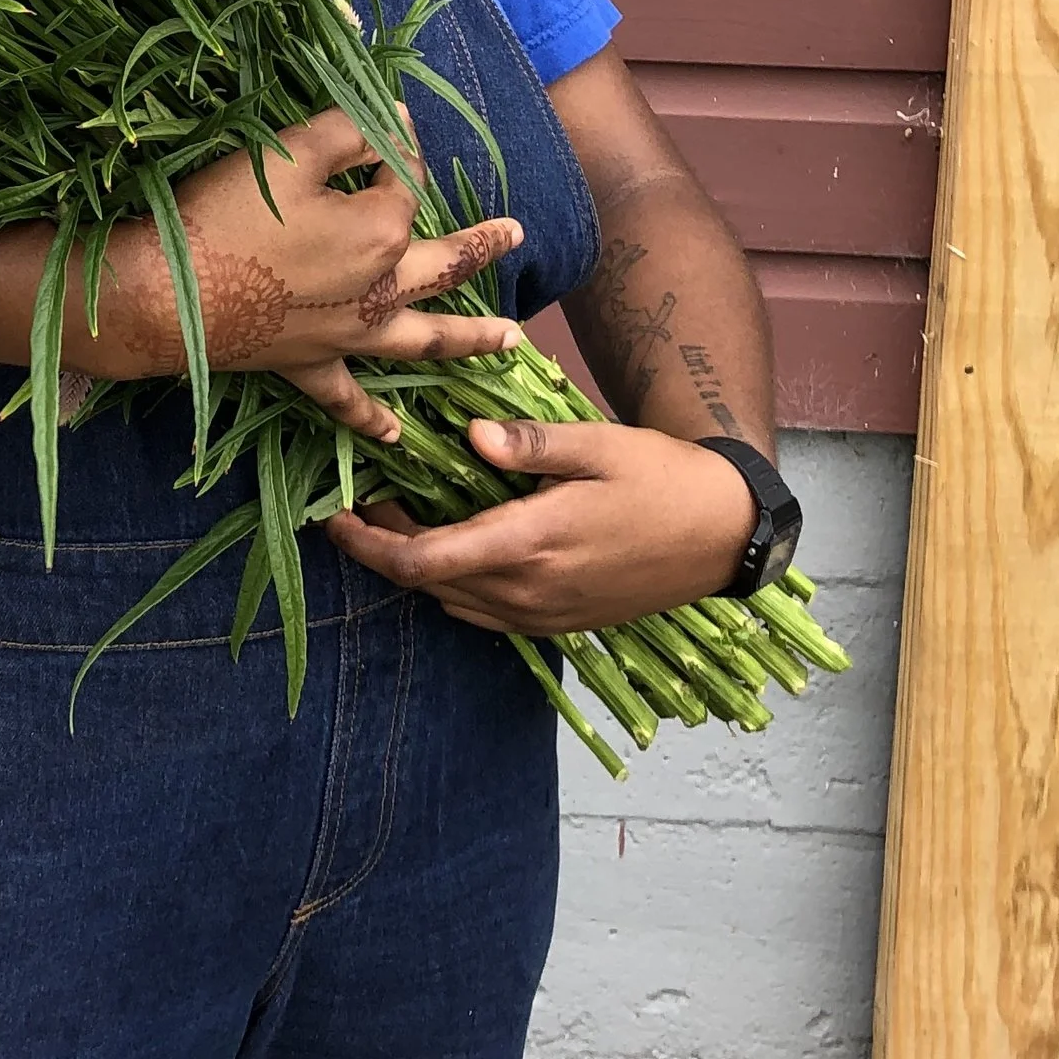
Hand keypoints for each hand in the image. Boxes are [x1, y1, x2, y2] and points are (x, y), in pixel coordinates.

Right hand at [103, 109, 527, 440]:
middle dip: (481, 246)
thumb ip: (348, 131)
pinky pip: (349, 399)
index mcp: (381, 231)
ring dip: (470, 339)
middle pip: (444, 263)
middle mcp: (380, 289)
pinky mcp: (310, 366)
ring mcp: (349, 335)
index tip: (382, 124)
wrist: (168, 294)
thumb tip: (392, 121)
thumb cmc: (227, 214)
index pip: (403, 180)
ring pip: (424, 339)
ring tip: (512, 342)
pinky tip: (396, 436)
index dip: (394, 148)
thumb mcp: (287, 153)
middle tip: (516, 236)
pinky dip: (373, 419)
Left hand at [325, 416, 756, 631]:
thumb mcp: (598, 445)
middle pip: (427, 584)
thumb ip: (530, 444)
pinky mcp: (560, 623)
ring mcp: (545, 614)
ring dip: (419, 568)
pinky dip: (455, 585)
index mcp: (530, 543)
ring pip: (453, 602)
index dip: (369, 543)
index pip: (423, 561)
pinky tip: (455, 546)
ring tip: (402, 519)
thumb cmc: (661, 477)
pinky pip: (486, 614)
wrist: (723, 533)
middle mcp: (530, 590)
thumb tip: (468, 434)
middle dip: (383, 548)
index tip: (336, 516)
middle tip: (362, 503)